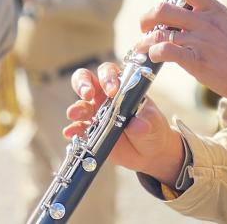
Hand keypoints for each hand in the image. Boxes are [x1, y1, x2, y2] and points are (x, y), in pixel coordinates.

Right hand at [65, 63, 185, 186]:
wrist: (150, 153)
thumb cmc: (153, 128)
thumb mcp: (154, 123)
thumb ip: (146, 122)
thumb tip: (136, 124)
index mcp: (121, 87)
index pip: (109, 72)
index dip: (108, 77)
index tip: (113, 91)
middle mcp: (105, 97)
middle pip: (86, 80)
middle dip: (83, 83)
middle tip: (88, 94)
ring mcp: (96, 114)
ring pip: (79, 105)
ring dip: (76, 108)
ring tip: (75, 114)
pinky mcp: (90, 132)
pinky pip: (77, 129)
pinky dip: (73, 130)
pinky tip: (72, 133)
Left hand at [134, 0, 226, 108]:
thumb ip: (218, 18)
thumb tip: (206, 13)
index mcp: (216, 10)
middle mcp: (206, 22)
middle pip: (163, 8)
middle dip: (147, 17)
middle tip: (145, 27)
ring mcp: (200, 41)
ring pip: (160, 32)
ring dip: (144, 40)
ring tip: (141, 47)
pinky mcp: (196, 62)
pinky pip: (165, 51)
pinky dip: (153, 53)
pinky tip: (154, 58)